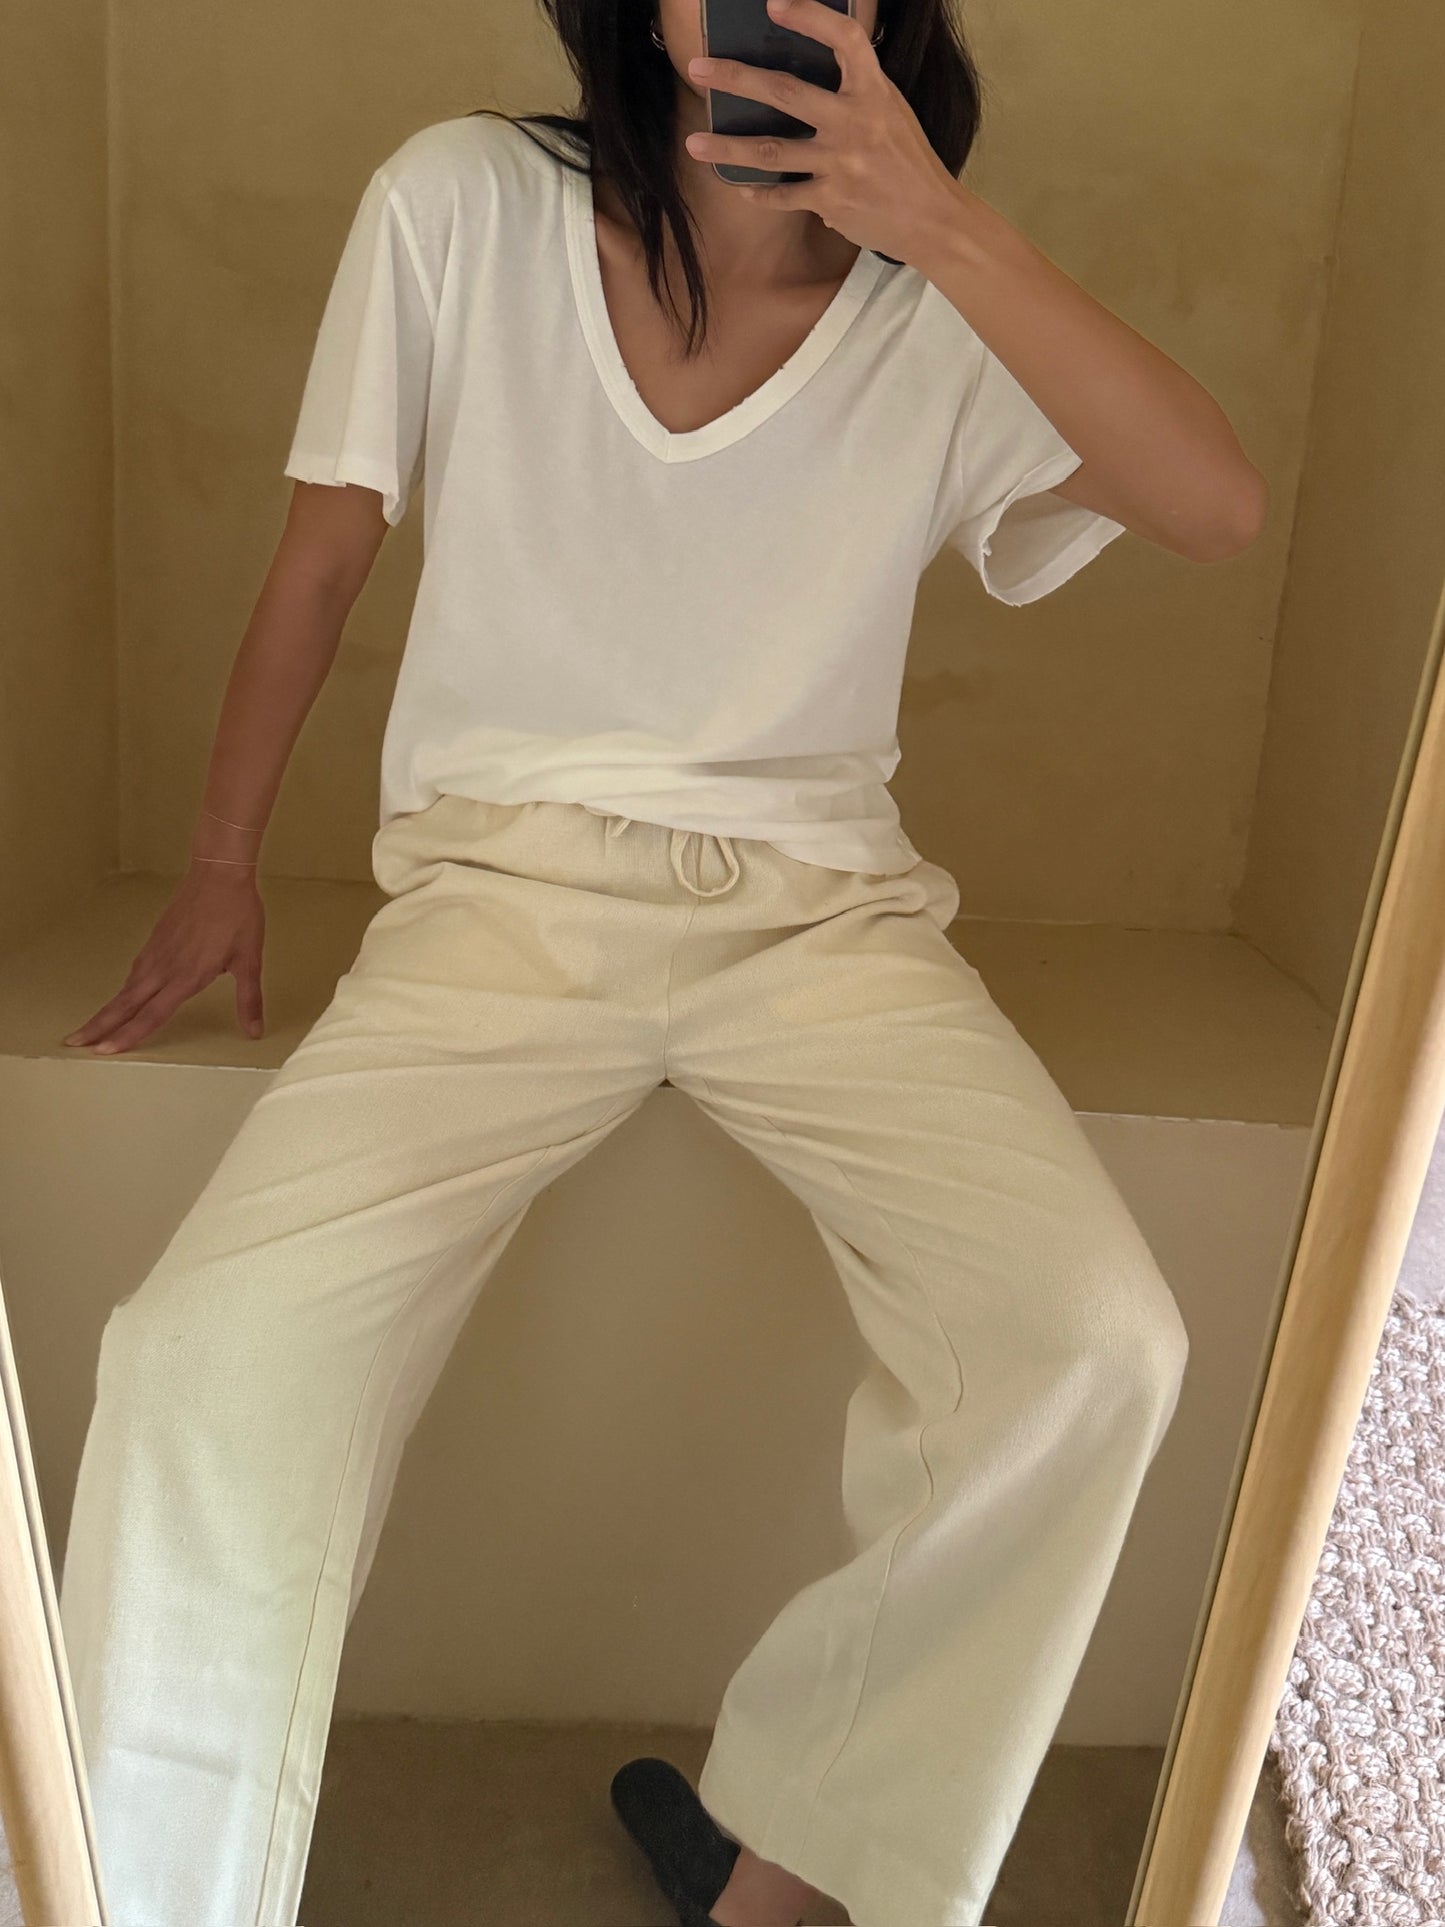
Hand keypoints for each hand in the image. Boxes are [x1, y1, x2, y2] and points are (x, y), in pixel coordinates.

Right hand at [61, 864, 265, 1055]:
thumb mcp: (250, 961)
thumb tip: (255, 1030)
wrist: (219, 875)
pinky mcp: (156, 939)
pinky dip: (123, 989)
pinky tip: (124, 995)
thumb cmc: (238, 915)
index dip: (128, 1035)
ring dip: (107, 1009)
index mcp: (186, 976)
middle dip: (98, 1026)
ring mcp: (157, 952)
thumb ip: (249, 999)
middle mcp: (165, 967)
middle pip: (125, 1004)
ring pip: (126, 987)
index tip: (104, 1051)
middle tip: (74, 1042)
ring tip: (91, 1026)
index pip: (151, 1015)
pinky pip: (134, 971)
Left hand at [683, 0, 962, 263]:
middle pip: (784, 91)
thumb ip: (857, 91)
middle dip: (736, 78)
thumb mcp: (891, 111)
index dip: (810, 17)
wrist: (932, 219)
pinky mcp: (831, 200)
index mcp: (874, 91)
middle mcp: (855, 122)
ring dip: (726, 148)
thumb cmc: (909, 162)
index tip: (773, 5)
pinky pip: (784, 195)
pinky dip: (760, 193)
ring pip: (770, 150)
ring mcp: (840, 163)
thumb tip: (815, 71)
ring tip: (693, 144)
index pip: (844, 40)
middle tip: (698, 68)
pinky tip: (741, 188)